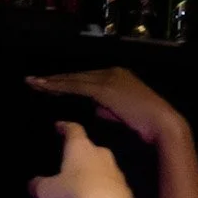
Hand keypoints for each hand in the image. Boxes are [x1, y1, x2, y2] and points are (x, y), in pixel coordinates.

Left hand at [28, 68, 183, 144]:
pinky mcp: (104, 88)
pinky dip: (60, 87)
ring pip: (74, 79)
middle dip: (55, 80)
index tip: (49, 86)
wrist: (164, 125)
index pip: (86, 79)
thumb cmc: (148, 125)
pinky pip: (77, 86)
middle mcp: (111, 72)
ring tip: (34, 83)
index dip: (66, 83)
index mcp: (117, 76)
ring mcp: (108, 78)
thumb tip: (96, 108)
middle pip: (77, 76)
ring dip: (52, 82)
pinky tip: (45, 88)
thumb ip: (109, 109)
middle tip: (33, 81)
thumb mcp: (124, 114)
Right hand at [28, 121, 132, 197]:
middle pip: (93, 149)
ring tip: (87, 185)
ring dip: (98, 173)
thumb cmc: (72, 194)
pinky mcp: (128, 193)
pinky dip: (108, 192)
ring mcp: (118, 174)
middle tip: (74, 162)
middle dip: (84, 154)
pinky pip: (116, 188)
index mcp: (80, 148)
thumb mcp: (47, 191)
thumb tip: (33, 184)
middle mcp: (102, 155)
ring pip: (107, 168)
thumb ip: (39, 185)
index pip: (73, 130)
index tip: (60, 127)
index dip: (65, 127)